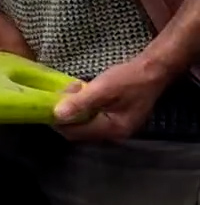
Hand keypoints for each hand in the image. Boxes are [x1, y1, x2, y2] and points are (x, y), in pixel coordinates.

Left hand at [54, 56, 175, 141]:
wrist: (154, 70)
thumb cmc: (130, 78)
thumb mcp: (103, 88)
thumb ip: (81, 102)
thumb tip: (57, 115)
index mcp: (113, 130)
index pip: (76, 133)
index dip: (59, 121)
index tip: (50, 103)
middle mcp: (115, 134)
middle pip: (79, 131)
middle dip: (66, 114)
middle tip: (66, 92)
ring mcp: (116, 128)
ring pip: (84, 124)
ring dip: (74, 109)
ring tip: (75, 89)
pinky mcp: (115, 119)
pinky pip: (91, 118)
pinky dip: (82, 107)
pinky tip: (82, 92)